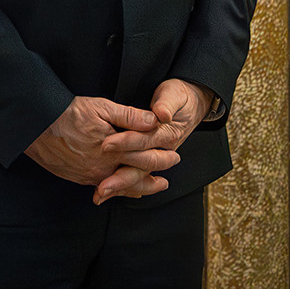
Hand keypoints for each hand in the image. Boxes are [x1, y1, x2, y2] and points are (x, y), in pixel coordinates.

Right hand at [24, 96, 181, 187]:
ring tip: (154, 186)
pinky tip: (123, 188)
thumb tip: (154, 120)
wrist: (35, 128)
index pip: (147, 156)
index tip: (175, 153)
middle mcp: (105, 167)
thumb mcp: (101, 107)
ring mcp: (91, 176)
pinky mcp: (80, 178)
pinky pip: (105, 188)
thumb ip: (129, 116)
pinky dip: (119, 190)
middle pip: (138, 174)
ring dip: (141, 187)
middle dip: (157, 173)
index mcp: (114, 150)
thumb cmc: (68, 113)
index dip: (163, 156)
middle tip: (170, 171)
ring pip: (123, 187)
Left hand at [92, 80, 215, 204]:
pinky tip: (106, 192)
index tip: (106, 144)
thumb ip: (166, 104)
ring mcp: (153, 157)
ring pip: (136, 176)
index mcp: (167, 135)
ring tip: (100, 193)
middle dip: (120, 176)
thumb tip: (162, 114)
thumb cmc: (178, 97)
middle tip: (102, 185)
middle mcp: (161, 150)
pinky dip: (121, 186)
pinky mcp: (145, 160)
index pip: (143, 140)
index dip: (125, 142)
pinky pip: (134, 177)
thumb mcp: (173, 95)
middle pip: (139, 165)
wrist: (189, 104)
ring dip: (119, 186)